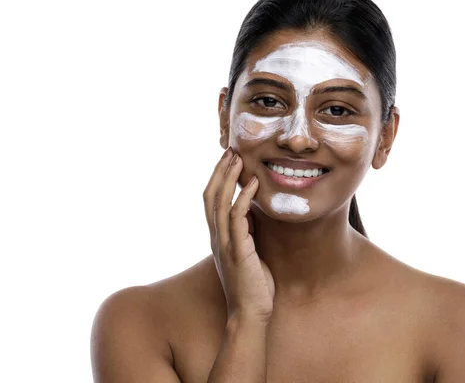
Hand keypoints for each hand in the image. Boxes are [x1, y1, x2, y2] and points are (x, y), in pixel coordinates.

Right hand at [203, 148, 274, 323]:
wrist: (251, 313)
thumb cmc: (253, 284)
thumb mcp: (249, 251)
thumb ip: (247, 231)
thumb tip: (254, 211)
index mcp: (218, 237)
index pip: (212, 200)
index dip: (218, 178)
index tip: (228, 159)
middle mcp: (216, 238)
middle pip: (210, 196)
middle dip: (219, 171)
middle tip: (230, 150)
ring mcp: (224, 244)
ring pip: (220, 203)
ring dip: (228, 178)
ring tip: (237, 158)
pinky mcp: (237, 251)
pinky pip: (237, 218)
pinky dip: (244, 198)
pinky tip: (253, 183)